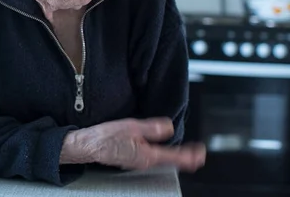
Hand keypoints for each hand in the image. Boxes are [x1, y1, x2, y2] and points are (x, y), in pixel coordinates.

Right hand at [60, 117, 205, 171]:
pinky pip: (154, 159)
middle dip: (187, 159)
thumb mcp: (132, 126)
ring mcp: (139, 162)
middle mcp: (145, 162)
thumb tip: (168, 127)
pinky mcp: (134, 159)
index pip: (175, 157)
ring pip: (163, 161)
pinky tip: (166, 151)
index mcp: (147, 155)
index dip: (190, 156)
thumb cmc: (106, 137)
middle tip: (199, 154)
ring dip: (177, 158)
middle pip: (171, 162)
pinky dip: (165, 156)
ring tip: (188, 154)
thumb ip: (152, 128)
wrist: (88, 145)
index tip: (201, 153)